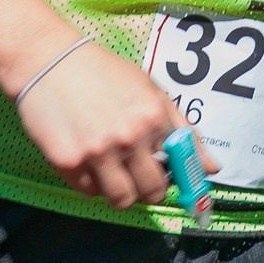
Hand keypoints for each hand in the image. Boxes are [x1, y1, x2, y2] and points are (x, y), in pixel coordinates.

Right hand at [12, 41, 219, 209]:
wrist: (49, 62)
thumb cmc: (105, 75)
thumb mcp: (152, 92)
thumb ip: (184, 130)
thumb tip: (214, 168)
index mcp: (154, 117)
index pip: (181, 169)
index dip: (180, 180)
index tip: (177, 186)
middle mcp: (129, 137)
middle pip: (152, 192)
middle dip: (150, 190)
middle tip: (140, 177)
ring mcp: (97, 152)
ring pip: (122, 200)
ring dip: (122, 192)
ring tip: (114, 170)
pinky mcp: (68, 162)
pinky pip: (90, 192)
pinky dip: (92, 183)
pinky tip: (88, 160)